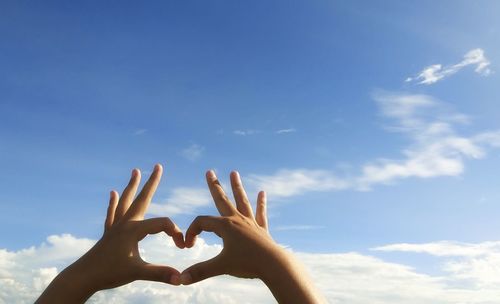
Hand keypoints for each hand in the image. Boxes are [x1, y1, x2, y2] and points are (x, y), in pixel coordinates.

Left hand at [36, 164, 184, 302]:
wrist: (83, 277)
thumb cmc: (109, 273)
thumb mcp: (138, 273)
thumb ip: (161, 273)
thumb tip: (181, 279)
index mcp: (134, 230)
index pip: (162, 225)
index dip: (176, 233)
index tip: (182, 246)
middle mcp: (125, 223)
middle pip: (142, 199)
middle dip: (151, 182)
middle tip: (158, 166)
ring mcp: (115, 227)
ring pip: (126, 202)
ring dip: (132, 186)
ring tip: (135, 171)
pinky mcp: (108, 233)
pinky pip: (112, 213)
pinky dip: (114, 203)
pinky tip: (113, 193)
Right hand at [181, 170, 274, 281]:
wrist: (273, 265)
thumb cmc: (247, 264)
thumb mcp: (221, 267)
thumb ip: (199, 271)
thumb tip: (180, 280)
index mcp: (225, 226)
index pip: (202, 223)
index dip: (192, 232)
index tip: (189, 246)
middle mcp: (237, 220)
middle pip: (222, 199)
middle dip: (214, 185)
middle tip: (209, 171)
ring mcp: (250, 223)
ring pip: (241, 201)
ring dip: (237, 187)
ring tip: (234, 173)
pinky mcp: (261, 229)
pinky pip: (260, 214)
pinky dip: (260, 204)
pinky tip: (262, 193)